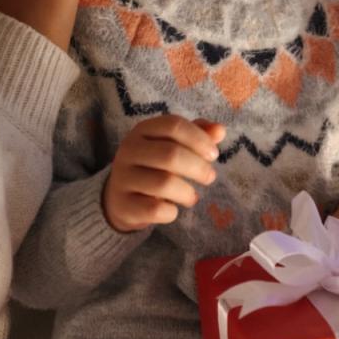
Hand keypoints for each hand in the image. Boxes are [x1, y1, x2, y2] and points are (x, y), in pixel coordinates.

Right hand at [103, 117, 225, 232]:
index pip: (174, 125)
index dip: (199, 139)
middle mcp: (129, 150)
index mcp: (142, 130)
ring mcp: (123, 178)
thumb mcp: (172, 146)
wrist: (118, 199)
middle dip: (198, 168)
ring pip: (164, 183)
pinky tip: (173, 210)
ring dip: (187, 192)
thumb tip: (220, 130)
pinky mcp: (123, 205)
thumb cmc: (153, 167)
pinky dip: (171, 212)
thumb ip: (196, 135)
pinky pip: (155, 210)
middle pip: (171, 154)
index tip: (214, 155)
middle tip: (209, 178)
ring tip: (192, 197)